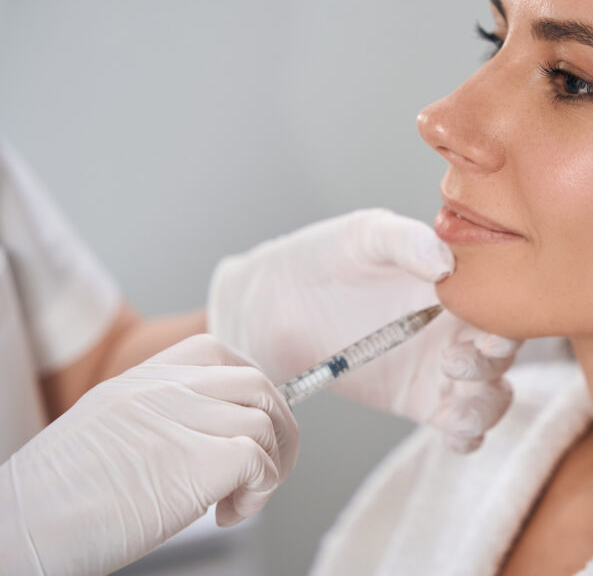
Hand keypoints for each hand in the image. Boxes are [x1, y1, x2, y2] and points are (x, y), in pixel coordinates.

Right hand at [0, 335, 298, 575]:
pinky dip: (261, 492)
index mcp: (140, 379)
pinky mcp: (198, 461)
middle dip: (277, 429)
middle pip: (257, 384)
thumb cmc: (58, 501)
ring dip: (270, 467)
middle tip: (262, 472)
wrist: (19, 531)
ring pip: (266, 422)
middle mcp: (164, 389)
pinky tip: (227, 514)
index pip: (219, 352)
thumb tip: (218, 434)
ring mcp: (182, 419)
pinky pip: (260, 461)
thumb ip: (161, 418)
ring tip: (237, 501)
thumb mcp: (110, 431)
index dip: (250, 388)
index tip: (250, 424)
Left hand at [208, 208, 521, 451]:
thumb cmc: (323, 257)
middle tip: (453, 362)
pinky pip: (461, 428)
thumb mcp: (365, 236)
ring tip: (455, 406)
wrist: (271, 303)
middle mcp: (458, 326)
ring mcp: (441, 368)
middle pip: (504, 353)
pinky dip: (468, 436)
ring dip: (487, 406)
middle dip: (493, 364)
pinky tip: (452, 431)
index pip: (504, 302)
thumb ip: (407, 242)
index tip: (487, 329)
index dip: (507, 319)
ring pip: (493, 395)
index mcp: (458, 282)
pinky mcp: (419, 402)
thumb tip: (445, 263)